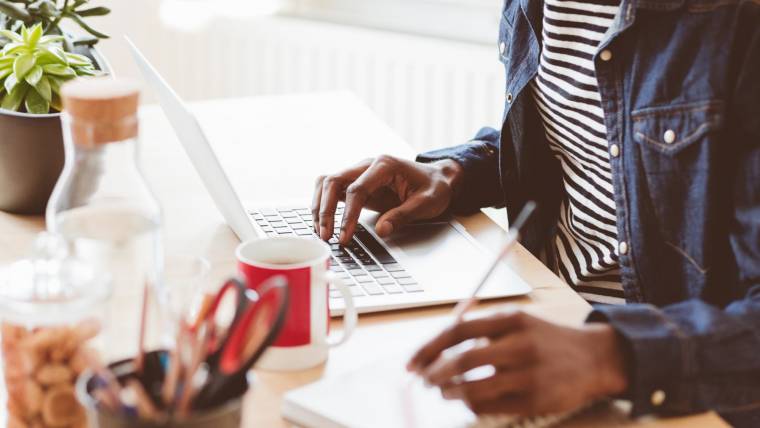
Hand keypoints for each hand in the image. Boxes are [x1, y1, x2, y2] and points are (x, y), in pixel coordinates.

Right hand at [312, 155, 462, 243]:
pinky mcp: (356, 183)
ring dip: (319, 206)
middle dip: (325, 210)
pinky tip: (323, 223)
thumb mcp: (427, 203)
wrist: (437, 178)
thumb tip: (382, 230)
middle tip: (326, 236)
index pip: (357, 189)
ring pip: (326, 183)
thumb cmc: (433, 188)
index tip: (344, 235)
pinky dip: (323, 205)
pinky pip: (332, 190)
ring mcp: (359, 172)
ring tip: (320, 232)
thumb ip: (403, 215)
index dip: (347, 214)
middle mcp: (367, 165)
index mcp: (384, 165)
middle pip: (333, 181)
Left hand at [407, 311, 628, 415]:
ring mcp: (529, 374)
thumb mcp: (516, 322)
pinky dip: (472, 405)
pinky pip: (490, 406)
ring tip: (444, 391)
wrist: (594, 358)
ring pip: (474, 387)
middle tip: (425, 380)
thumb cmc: (544, 339)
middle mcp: (520, 344)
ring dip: (450, 392)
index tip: (412, 363)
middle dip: (435, 373)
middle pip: (463, 359)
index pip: (458, 330)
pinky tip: (469, 400)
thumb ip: (480, 331)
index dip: (429, 348)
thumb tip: (435, 351)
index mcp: (511, 319)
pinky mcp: (536, 400)